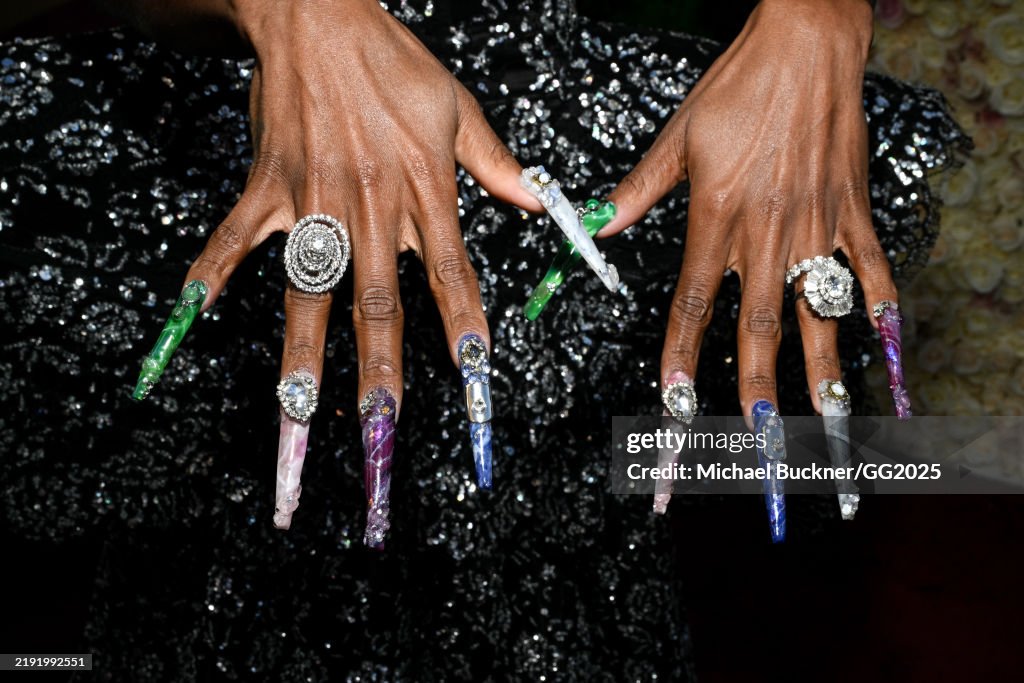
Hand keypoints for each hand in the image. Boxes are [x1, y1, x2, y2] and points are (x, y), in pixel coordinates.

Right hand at [133, 0, 540, 541]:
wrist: (317, 14)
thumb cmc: (390, 63)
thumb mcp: (458, 108)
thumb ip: (498, 166)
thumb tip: (540, 203)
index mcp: (426, 193)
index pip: (455, 279)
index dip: (465, 336)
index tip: (476, 388)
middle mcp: (372, 207)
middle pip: (378, 304)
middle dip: (379, 372)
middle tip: (379, 430)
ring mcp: (314, 200)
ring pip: (308, 290)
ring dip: (301, 354)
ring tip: (294, 412)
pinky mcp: (265, 187)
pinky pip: (234, 239)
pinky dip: (210, 275)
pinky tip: (192, 318)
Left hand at [599, 0, 894, 415]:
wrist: (806, 45)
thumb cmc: (740, 86)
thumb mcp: (679, 137)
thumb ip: (639, 191)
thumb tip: (599, 223)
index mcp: (717, 218)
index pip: (693, 303)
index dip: (681, 356)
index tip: (674, 401)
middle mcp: (766, 232)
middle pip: (758, 328)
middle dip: (757, 392)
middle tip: (759, 439)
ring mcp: (815, 225)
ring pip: (817, 314)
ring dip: (823, 373)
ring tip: (827, 421)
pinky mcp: (852, 210)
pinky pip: (870, 269)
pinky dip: (880, 309)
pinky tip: (885, 348)